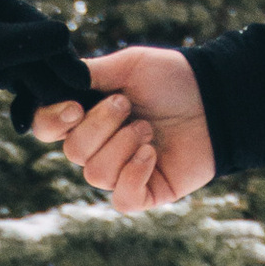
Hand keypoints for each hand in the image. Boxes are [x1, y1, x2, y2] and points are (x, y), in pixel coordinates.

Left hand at [0, 0, 91, 141]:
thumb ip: (28, 42)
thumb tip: (67, 34)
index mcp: (0, 3)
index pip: (47, 31)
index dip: (63, 59)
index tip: (81, 86)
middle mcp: (3, 18)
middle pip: (46, 53)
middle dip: (52, 83)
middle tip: (70, 111)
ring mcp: (1, 44)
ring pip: (38, 72)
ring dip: (40, 98)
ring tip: (42, 123)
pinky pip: (26, 85)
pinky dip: (26, 104)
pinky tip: (19, 124)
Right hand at [28, 48, 215, 210]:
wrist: (217, 98)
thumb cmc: (174, 78)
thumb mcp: (129, 65)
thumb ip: (91, 74)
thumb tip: (59, 80)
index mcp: (88, 115)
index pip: (47, 128)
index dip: (51, 122)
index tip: (73, 108)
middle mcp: (100, 146)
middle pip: (73, 152)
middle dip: (100, 126)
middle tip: (129, 106)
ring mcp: (122, 172)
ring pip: (95, 175)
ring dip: (122, 146)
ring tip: (149, 129)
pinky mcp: (146, 192)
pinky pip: (122, 199)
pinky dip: (134, 175)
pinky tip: (152, 155)